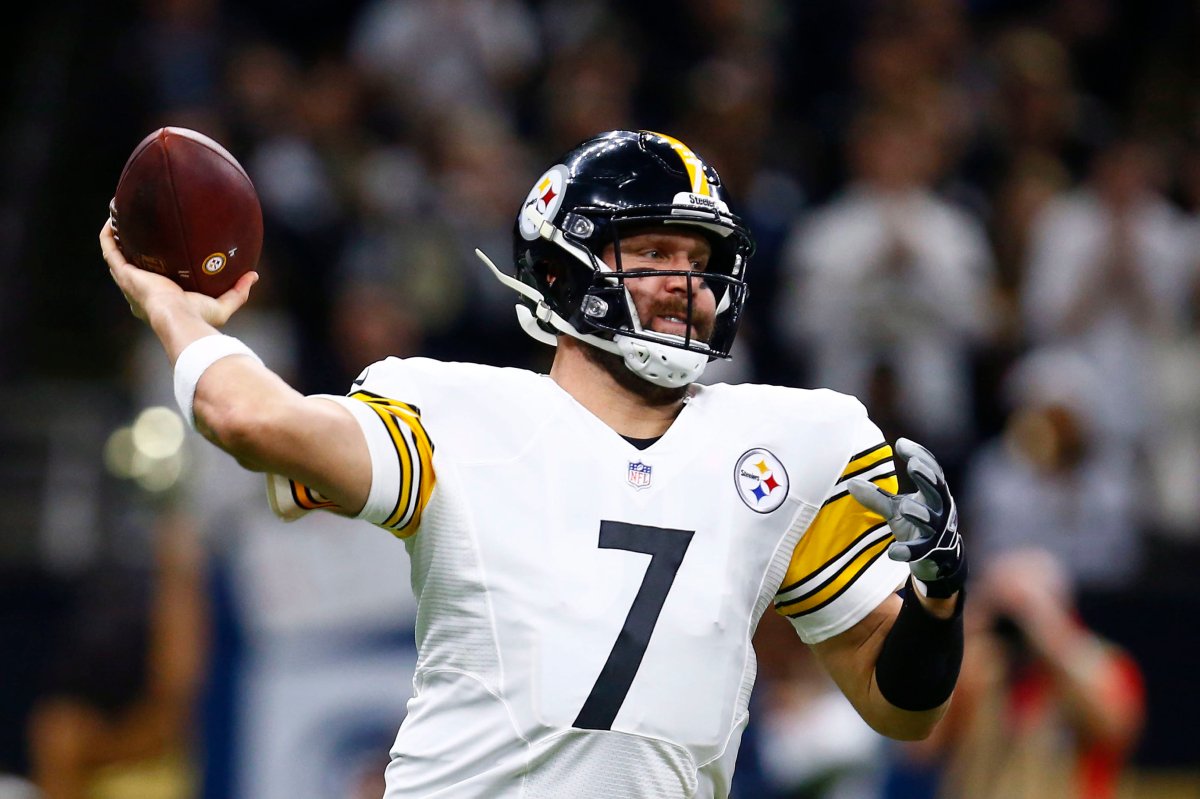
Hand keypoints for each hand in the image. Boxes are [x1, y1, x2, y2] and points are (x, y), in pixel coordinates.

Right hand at [99, 218, 256, 326]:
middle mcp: (140, 290)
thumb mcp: (222, 305)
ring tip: (121, 216)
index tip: (163, 252)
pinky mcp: (123, 272)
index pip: (154, 282)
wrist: (178, 317)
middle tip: (140, 230)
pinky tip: (113, 216)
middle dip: (133, 249)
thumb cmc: (197, 317)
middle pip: (132, 266)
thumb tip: (253, 275)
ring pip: (116, 254)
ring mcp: (129, 280)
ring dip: (117, 235)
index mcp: (159, 300)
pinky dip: (109, 233)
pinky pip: (109, 248)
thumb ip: (238, 292)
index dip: (154, 268)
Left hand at [848, 438, 965, 597]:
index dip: (920, 455)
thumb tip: (851, 483)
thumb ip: (877, 496)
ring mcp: (938, 532)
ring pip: (932, 521)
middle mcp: (940, 510)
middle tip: (914, 465)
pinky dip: (908, 551)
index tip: (901, 443)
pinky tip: (893, 551)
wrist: (935, 560)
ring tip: (905, 507)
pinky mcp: (932, 552)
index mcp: (934, 494)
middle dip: (927, 477)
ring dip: (919, 512)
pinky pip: (921, 551)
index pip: (932, 470)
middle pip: (938, 489)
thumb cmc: (916, 525)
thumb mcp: (896, 509)